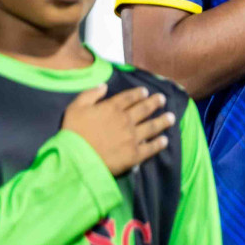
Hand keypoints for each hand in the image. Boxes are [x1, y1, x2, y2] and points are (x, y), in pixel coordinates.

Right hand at [61, 85, 175, 175]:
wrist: (75, 158)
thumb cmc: (73, 133)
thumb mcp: (75, 108)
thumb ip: (90, 94)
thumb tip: (104, 85)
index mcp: (112, 108)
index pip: (129, 97)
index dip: (138, 93)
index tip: (145, 91)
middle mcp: (126, 120)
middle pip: (145, 109)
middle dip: (155, 102)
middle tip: (162, 99)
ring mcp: (133, 137)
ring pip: (152, 126)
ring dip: (163, 120)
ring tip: (172, 117)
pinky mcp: (135, 154)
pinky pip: (151, 147)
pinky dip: (159, 143)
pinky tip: (165, 140)